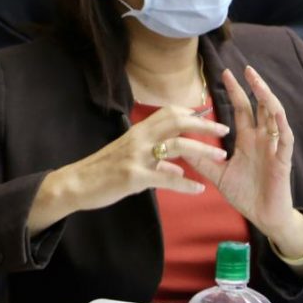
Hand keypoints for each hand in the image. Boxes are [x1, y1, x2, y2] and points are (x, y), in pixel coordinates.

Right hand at [26, 106, 229, 235]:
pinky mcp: (133, 176)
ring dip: (202, 149)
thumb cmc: (104, 171)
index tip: (211, 116)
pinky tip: (199, 189)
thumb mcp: (130, 159)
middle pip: (177, 122)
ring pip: (175, 146)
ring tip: (221, 156)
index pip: (170, 112)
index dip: (192, 113)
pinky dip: (185, 185)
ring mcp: (137, 156)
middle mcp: (139, 138)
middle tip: (225, 130)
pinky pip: (165, 179)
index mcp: (139, 131)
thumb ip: (156, 162)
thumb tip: (177, 169)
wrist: (76, 183)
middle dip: (204, 124)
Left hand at [188, 66, 300, 242]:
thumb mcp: (218, 175)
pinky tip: (275, 112)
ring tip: (258, 82)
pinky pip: (285, 138)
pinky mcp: (283, 160)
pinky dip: (281, 124)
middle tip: (244, 68)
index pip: (242, 109)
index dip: (236, 91)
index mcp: (249, 140)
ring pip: (275, 116)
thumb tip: (180, 146)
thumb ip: (202, 160)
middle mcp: (263, 139)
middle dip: (254, 86)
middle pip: (260, 106)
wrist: (264, 217)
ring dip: (268, 98)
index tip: (225, 73)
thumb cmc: (246, 195)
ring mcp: (274, 147)